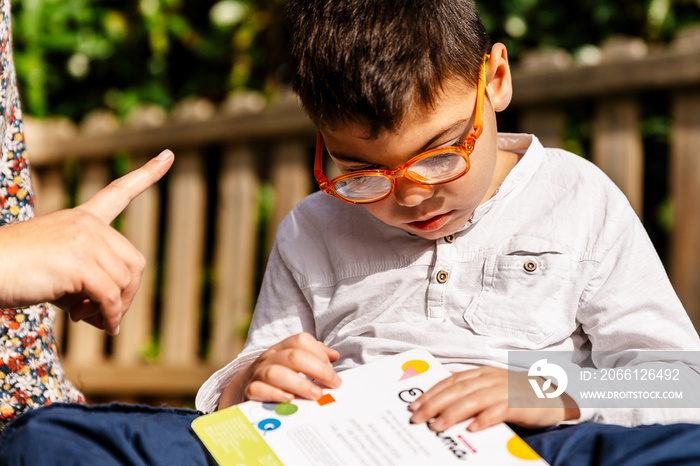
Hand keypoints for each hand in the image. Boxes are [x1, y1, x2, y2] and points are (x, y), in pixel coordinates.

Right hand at [0, 149, 173, 334]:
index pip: (119, 192)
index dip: (147, 174)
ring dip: (113, 308)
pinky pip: (110, 297)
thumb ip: (89, 282)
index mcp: (82, 218)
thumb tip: (113, 316)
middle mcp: (87, 224)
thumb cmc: (14, 273)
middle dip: (127, 293)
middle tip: (105, 313)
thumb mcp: (59, 271)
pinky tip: (101, 326)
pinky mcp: (78, 263)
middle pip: (134, 262)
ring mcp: (84, 240)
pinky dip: (109, 316)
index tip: (169, 154)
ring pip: (124, 282)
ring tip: (88, 317)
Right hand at [219, 332, 340, 408]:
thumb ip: (312, 356)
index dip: (319, 352)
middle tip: (333, 384)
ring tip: (316, 394)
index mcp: (281, 348)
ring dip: (300, 383)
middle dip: (317, 369)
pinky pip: (259, 390)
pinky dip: (275, 394)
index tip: (332, 368)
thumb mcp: (290, 363)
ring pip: (276, 373)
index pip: (300, 340)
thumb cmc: (275, 376)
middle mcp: (269, 358)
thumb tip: (333, 355)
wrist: (240, 389)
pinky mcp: (249, 391)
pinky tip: (290, 399)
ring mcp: (257, 373)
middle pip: (293, 356)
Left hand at [409, 366, 579, 431]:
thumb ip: (468, 390)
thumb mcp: (489, 386)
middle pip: (457, 390)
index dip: (431, 392)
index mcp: (481, 373)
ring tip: (438, 426)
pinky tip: (472, 428)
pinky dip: (484, 418)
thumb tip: (439, 398)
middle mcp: (490, 378)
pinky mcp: (519, 403)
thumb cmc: (515, 394)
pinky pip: (499, 410)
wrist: (552, 396)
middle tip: (419, 418)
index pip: (450, 381)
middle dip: (435, 404)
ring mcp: (504, 390)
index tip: (415, 405)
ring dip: (453, 413)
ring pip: (474, 399)